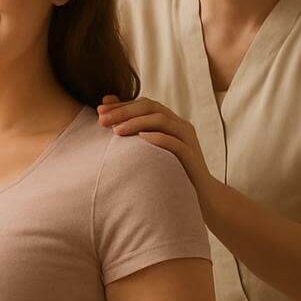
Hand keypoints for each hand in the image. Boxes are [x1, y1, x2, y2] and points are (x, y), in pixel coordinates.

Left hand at [97, 94, 215, 197]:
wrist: (201, 196)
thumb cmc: (171, 173)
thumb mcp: (152, 152)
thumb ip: (136, 135)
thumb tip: (110, 122)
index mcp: (170, 121)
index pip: (143, 104)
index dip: (121, 104)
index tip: (99, 109)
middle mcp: (179, 125)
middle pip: (150, 107)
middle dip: (124, 111)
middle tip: (101, 120)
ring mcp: (187, 138)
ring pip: (161, 119)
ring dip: (136, 122)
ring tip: (115, 131)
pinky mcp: (191, 154)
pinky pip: (174, 141)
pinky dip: (157, 137)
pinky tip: (140, 139)